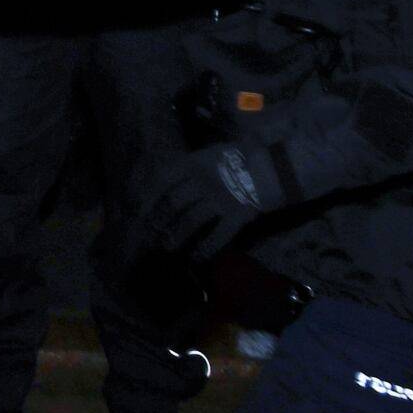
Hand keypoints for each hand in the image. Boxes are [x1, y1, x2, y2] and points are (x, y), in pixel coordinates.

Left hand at [128, 144, 294, 262]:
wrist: (278, 166)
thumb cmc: (242, 158)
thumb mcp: (210, 153)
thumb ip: (188, 166)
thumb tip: (161, 179)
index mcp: (193, 163)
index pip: (160, 180)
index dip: (144, 196)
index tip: (134, 211)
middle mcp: (203, 181)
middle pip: (172, 203)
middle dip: (158, 221)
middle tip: (149, 235)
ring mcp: (220, 199)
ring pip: (190, 221)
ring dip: (176, 236)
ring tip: (167, 247)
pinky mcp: (239, 215)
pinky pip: (218, 236)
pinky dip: (206, 249)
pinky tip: (198, 259)